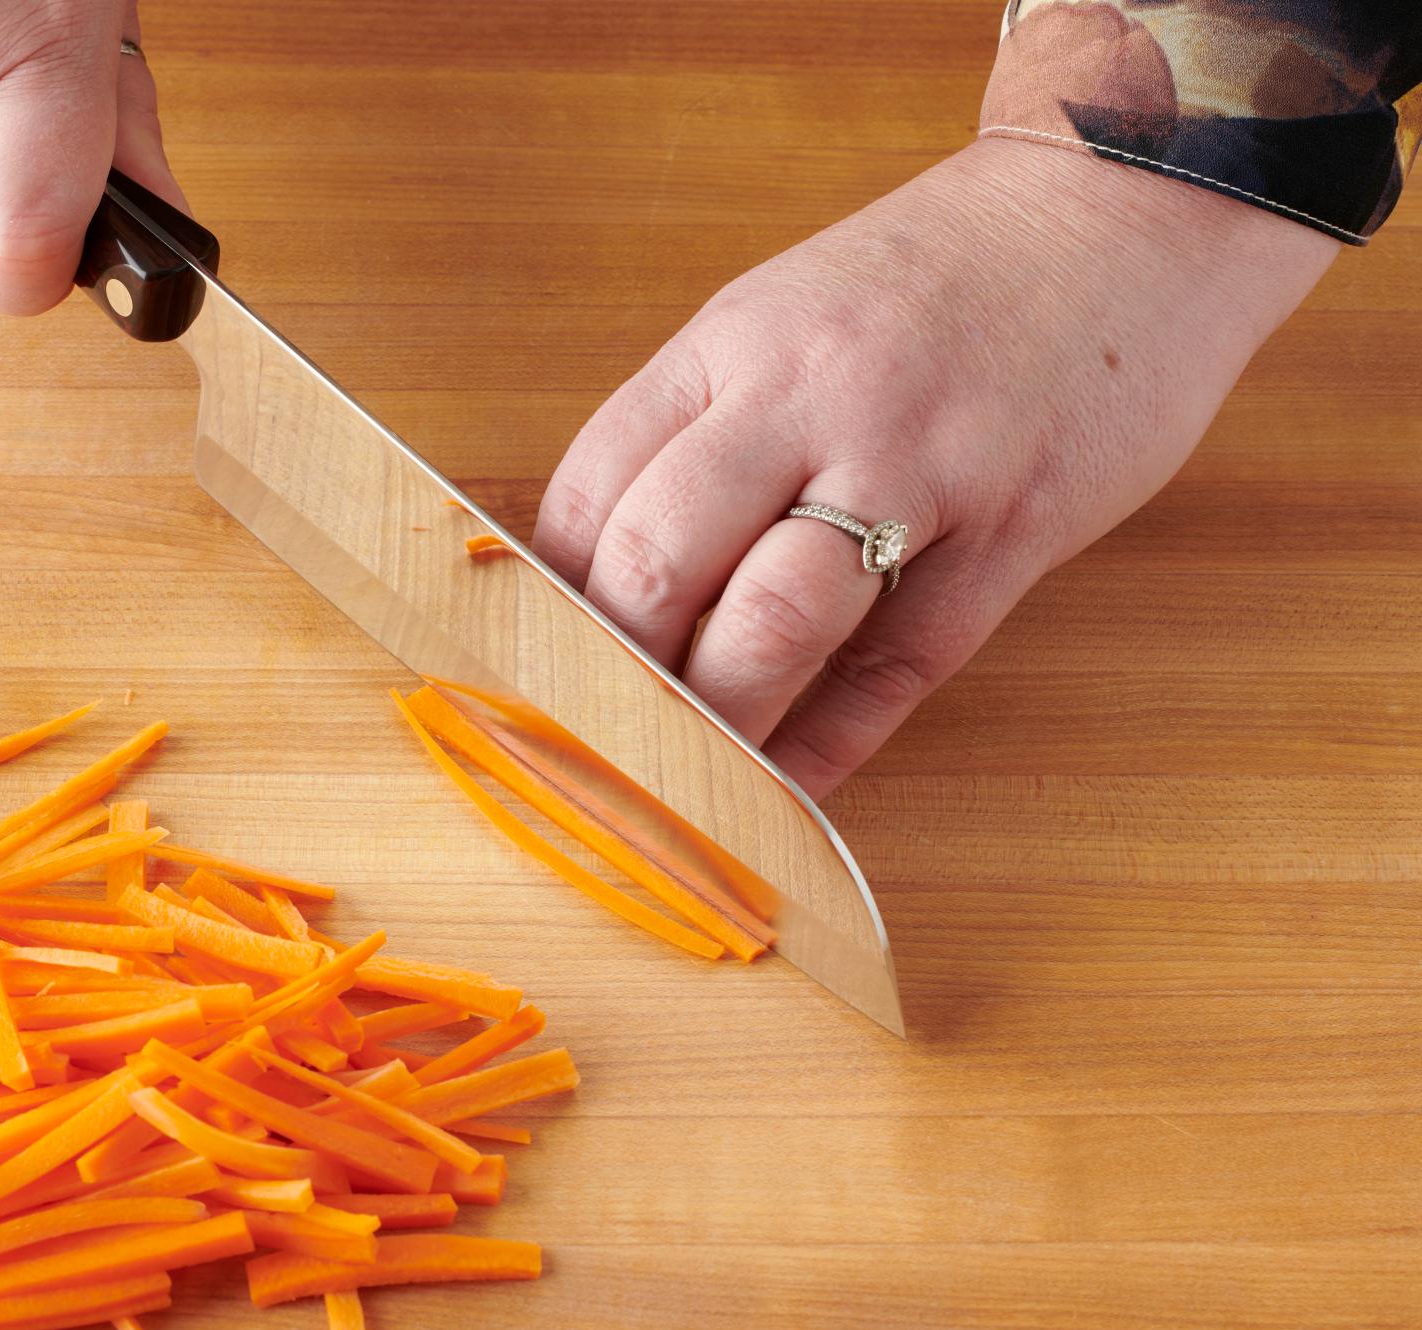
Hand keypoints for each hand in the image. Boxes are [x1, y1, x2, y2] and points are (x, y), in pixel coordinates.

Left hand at [533, 138, 1336, 798]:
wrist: (1129, 204)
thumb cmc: (937, 281)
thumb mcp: (787, 315)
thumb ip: (702, 427)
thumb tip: (606, 569)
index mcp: (734, 342)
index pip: (593, 487)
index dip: (549, 596)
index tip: (534, 663)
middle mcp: (808, 398)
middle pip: (659, 559)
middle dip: (610, 669)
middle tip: (591, 738)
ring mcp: (916, 464)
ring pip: (774, 621)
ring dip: (713, 720)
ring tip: (677, 782)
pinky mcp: (1013, 527)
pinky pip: (903, 662)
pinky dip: (833, 741)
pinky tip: (787, 790)